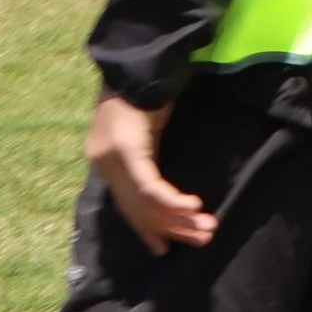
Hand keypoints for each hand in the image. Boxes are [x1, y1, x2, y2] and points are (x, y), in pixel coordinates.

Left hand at [85, 92, 216, 254]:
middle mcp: (103, 162)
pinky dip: (173, 201)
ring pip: (146, 203)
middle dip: (172, 228)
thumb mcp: (142, 134)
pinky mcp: (127, 151)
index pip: (125, 205)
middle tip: (202, 239)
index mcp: (104, 160)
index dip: (145, 228)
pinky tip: (193, 207)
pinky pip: (151, 188)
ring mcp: (112, 157)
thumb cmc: (145, 93)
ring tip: (207, 229)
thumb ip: (143, 161)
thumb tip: (159, 192)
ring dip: (180, 219)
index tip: (163, 248)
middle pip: (137, 208)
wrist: (137, 63)